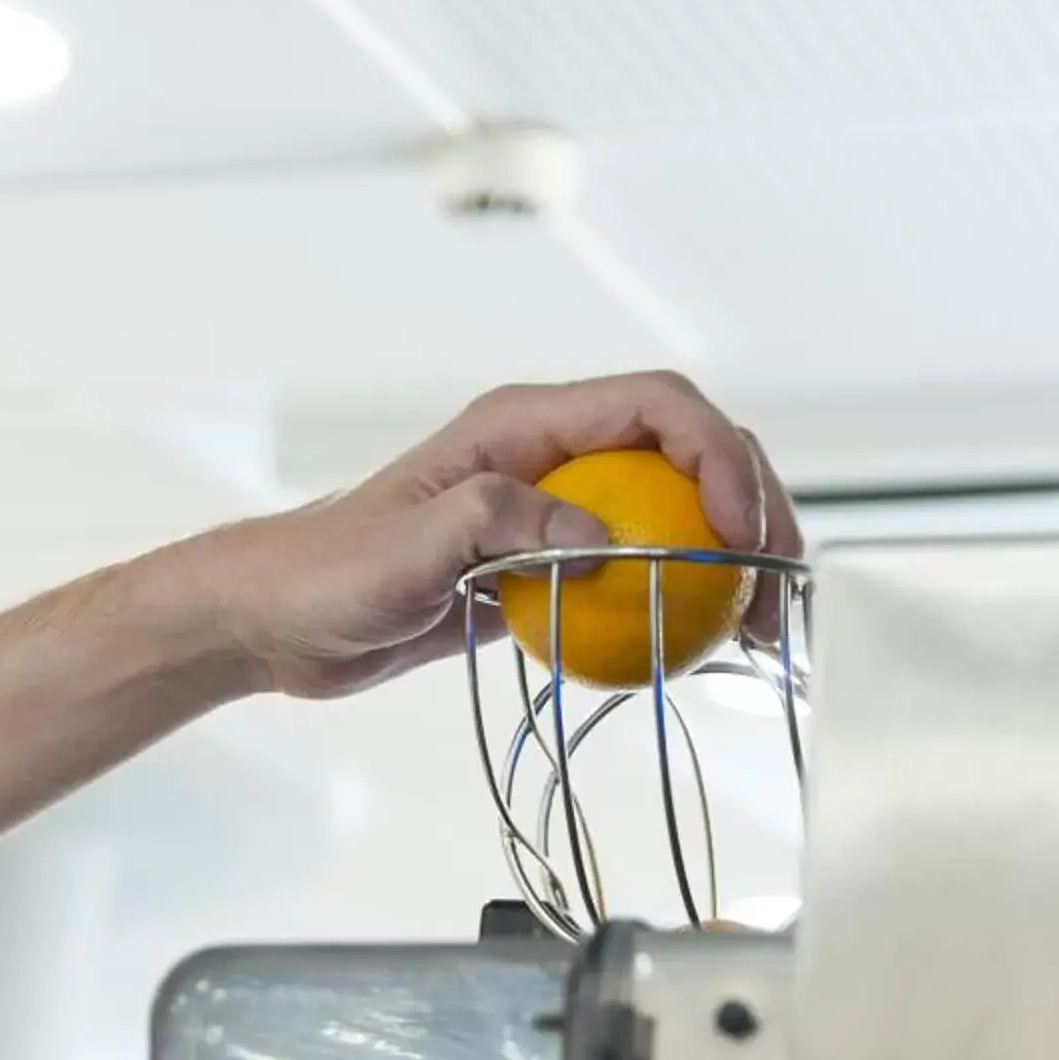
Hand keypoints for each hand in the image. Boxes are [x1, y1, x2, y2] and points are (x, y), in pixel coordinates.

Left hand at [192, 375, 801, 700]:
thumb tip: (597, 537)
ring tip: (763, 629)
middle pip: (688, 455)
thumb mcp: (405, 550)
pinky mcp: (545, 567)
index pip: (658, 408)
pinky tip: (702, 651)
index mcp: (524, 426)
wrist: (277, 622)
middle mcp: (551, 455)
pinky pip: (635, 571)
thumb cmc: (323, 576)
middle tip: (781, 588)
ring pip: (674, 514)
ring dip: (730, 561)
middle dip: (753, 506)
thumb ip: (495, 525)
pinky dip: (679, 604)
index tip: (738, 534)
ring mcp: (554, 510)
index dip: (718, 458)